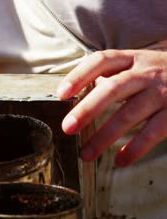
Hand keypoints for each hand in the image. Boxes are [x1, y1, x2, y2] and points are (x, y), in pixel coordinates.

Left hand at [57, 50, 166, 166]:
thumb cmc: (160, 72)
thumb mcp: (138, 64)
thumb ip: (111, 74)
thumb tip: (77, 91)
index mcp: (132, 58)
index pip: (101, 60)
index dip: (79, 75)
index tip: (61, 94)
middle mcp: (147, 72)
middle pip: (112, 89)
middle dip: (87, 110)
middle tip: (67, 128)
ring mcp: (163, 92)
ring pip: (130, 114)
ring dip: (104, 136)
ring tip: (86, 154)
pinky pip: (154, 132)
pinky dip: (135, 148)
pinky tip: (119, 161)